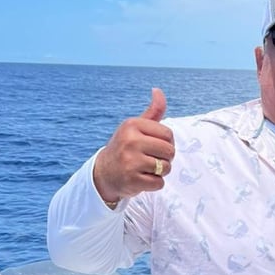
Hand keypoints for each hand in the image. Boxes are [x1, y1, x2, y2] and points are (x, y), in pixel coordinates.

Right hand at [93, 88, 174, 203]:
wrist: (104, 173)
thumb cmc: (126, 147)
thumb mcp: (136, 127)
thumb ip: (152, 112)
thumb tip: (158, 90)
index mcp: (132, 125)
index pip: (168, 134)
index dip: (167, 143)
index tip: (154, 146)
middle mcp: (130, 141)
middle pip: (170, 151)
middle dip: (165, 158)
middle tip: (151, 159)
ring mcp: (130, 161)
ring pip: (166, 168)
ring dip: (160, 172)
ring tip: (145, 169)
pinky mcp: (132, 180)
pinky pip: (159, 183)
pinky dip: (154, 184)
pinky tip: (142, 179)